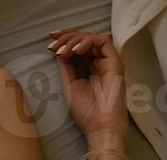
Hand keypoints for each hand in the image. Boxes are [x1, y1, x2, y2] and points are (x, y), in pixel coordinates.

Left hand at [49, 28, 127, 145]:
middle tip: (54, 43)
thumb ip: (66, 65)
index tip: (50, 42)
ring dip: (75, 39)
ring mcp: (107, 63)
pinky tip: (77, 49)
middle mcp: (99, 63)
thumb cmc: (87, 113)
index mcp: (89, 68)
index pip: (77, 46)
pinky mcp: (115, 64)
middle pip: (84, 39)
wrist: (99, 128)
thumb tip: (60, 49)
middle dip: (66, 37)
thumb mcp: (69, 83)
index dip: (64, 40)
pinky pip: (104, 43)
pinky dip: (88, 41)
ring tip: (64, 49)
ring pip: (92, 38)